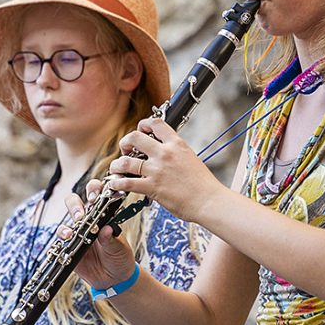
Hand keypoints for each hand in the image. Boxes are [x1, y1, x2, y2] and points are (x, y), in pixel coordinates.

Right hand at [61, 190, 137, 289]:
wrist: (113, 279)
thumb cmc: (119, 258)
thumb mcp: (120, 248)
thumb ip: (112, 239)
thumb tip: (107, 230)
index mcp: (103, 216)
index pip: (97, 195)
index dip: (94, 191)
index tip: (95, 198)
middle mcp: (88, 220)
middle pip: (76, 201)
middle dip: (76, 205)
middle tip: (81, 216)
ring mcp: (77, 232)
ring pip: (67, 218)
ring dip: (66, 223)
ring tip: (73, 231)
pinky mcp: (69, 245)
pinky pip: (61, 236)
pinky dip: (62, 235)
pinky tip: (67, 238)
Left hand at [105, 117, 224, 222]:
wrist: (209, 201)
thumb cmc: (203, 184)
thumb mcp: (191, 158)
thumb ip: (175, 152)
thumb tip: (164, 152)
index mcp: (176, 144)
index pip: (155, 123)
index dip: (143, 124)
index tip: (141, 130)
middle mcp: (165, 154)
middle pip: (134, 137)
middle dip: (125, 142)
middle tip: (126, 149)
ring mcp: (157, 170)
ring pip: (125, 161)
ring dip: (117, 165)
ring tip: (117, 168)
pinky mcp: (152, 187)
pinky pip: (126, 183)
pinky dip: (117, 183)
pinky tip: (116, 184)